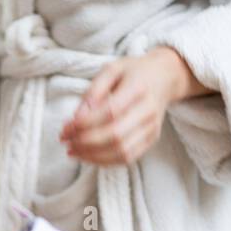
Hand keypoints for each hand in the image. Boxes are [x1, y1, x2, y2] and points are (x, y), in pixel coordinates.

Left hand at [59, 46, 205, 165]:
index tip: (66, 127)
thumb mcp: (111, 69)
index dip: (85, 123)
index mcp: (138, 88)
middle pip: (115, 135)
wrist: (164, 77)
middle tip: (66, 140)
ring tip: (72, 151)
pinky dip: (104, 161)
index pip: (110, 112)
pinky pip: (127, 159)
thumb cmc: (133, 72)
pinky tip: (88, 156)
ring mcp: (152, 128)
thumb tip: (78, 117)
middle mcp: (148, 111)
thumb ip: (93, 91)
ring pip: (121, 152)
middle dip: (85, 142)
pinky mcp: (151, 140)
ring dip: (92, 156)